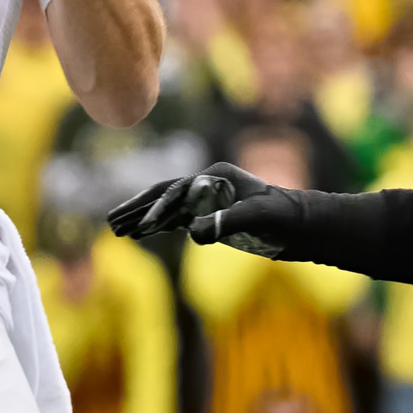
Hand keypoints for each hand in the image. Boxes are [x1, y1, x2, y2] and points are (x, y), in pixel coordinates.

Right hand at [108, 161, 305, 255]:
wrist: (301, 226)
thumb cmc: (283, 218)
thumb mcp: (258, 219)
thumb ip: (226, 223)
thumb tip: (194, 234)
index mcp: (215, 178)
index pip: (176, 192)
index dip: (156, 208)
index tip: (140, 227)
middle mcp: (206, 186)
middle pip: (163, 196)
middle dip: (136, 209)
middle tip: (111, 221)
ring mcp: (206, 202)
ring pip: (165, 209)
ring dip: (141, 219)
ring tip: (115, 230)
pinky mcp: (209, 218)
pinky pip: (175, 221)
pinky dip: (155, 227)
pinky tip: (139, 234)